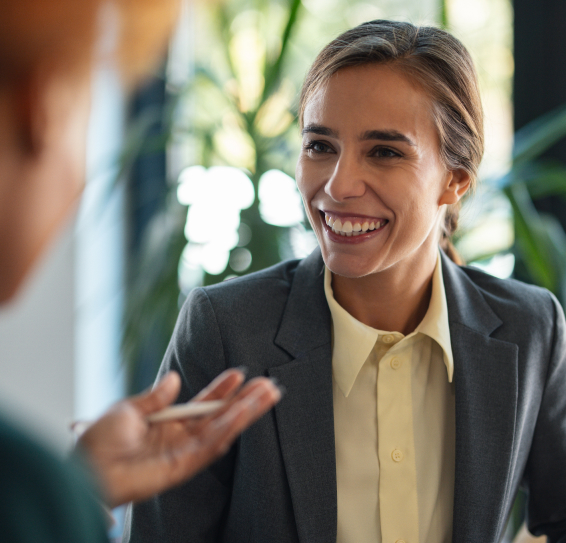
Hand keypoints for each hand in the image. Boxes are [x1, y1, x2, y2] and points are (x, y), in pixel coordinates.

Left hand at [76, 369, 280, 506]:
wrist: (84, 469)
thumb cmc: (98, 442)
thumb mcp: (128, 409)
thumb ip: (155, 397)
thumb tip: (175, 379)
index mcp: (169, 423)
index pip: (203, 405)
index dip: (221, 389)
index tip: (238, 373)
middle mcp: (181, 437)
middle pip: (221, 417)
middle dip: (246, 401)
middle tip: (269, 385)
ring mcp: (184, 452)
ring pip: (223, 430)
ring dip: (246, 412)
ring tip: (268, 394)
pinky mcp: (183, 466)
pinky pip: (211, 445)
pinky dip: (229, 427)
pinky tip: (245, 411)